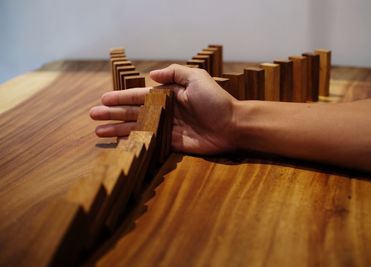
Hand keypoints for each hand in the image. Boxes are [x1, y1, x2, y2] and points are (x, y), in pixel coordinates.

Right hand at [90, 64, 238, 154]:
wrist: (232, 125)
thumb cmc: (215, 100)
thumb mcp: (196, 78)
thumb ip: (174, 73)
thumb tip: (151, 75)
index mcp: (168, 95)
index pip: (139, 96)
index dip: (121, 98)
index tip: (103, 100)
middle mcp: (164, 111)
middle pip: (133, 113)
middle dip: (113, 114)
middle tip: (93, 116)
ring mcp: (167, 128)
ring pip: (137, 128)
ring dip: (118, 129)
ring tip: (98, 131)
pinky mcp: (171, 143)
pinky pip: (149, 142)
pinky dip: (134, 142)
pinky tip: (120, 143)